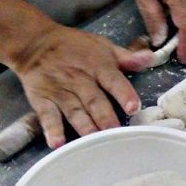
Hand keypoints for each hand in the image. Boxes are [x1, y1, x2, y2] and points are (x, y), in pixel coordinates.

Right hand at [11, 24, 154, 148]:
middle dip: (106, 118)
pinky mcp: (42, 99)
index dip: (124, 94)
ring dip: (85, 127)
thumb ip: (127, 57)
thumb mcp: (103, 46)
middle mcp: (80, 79)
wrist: (34, 42)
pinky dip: (52, 130)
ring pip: (74, 111)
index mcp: (98, 66)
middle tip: (117, 134)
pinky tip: (57, 143)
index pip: (113, 81)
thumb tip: (151, 58)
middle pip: (94, 101)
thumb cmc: (75, 46)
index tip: (133, 108)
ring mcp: (60, 91)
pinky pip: (47, 116)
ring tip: (94, 143)